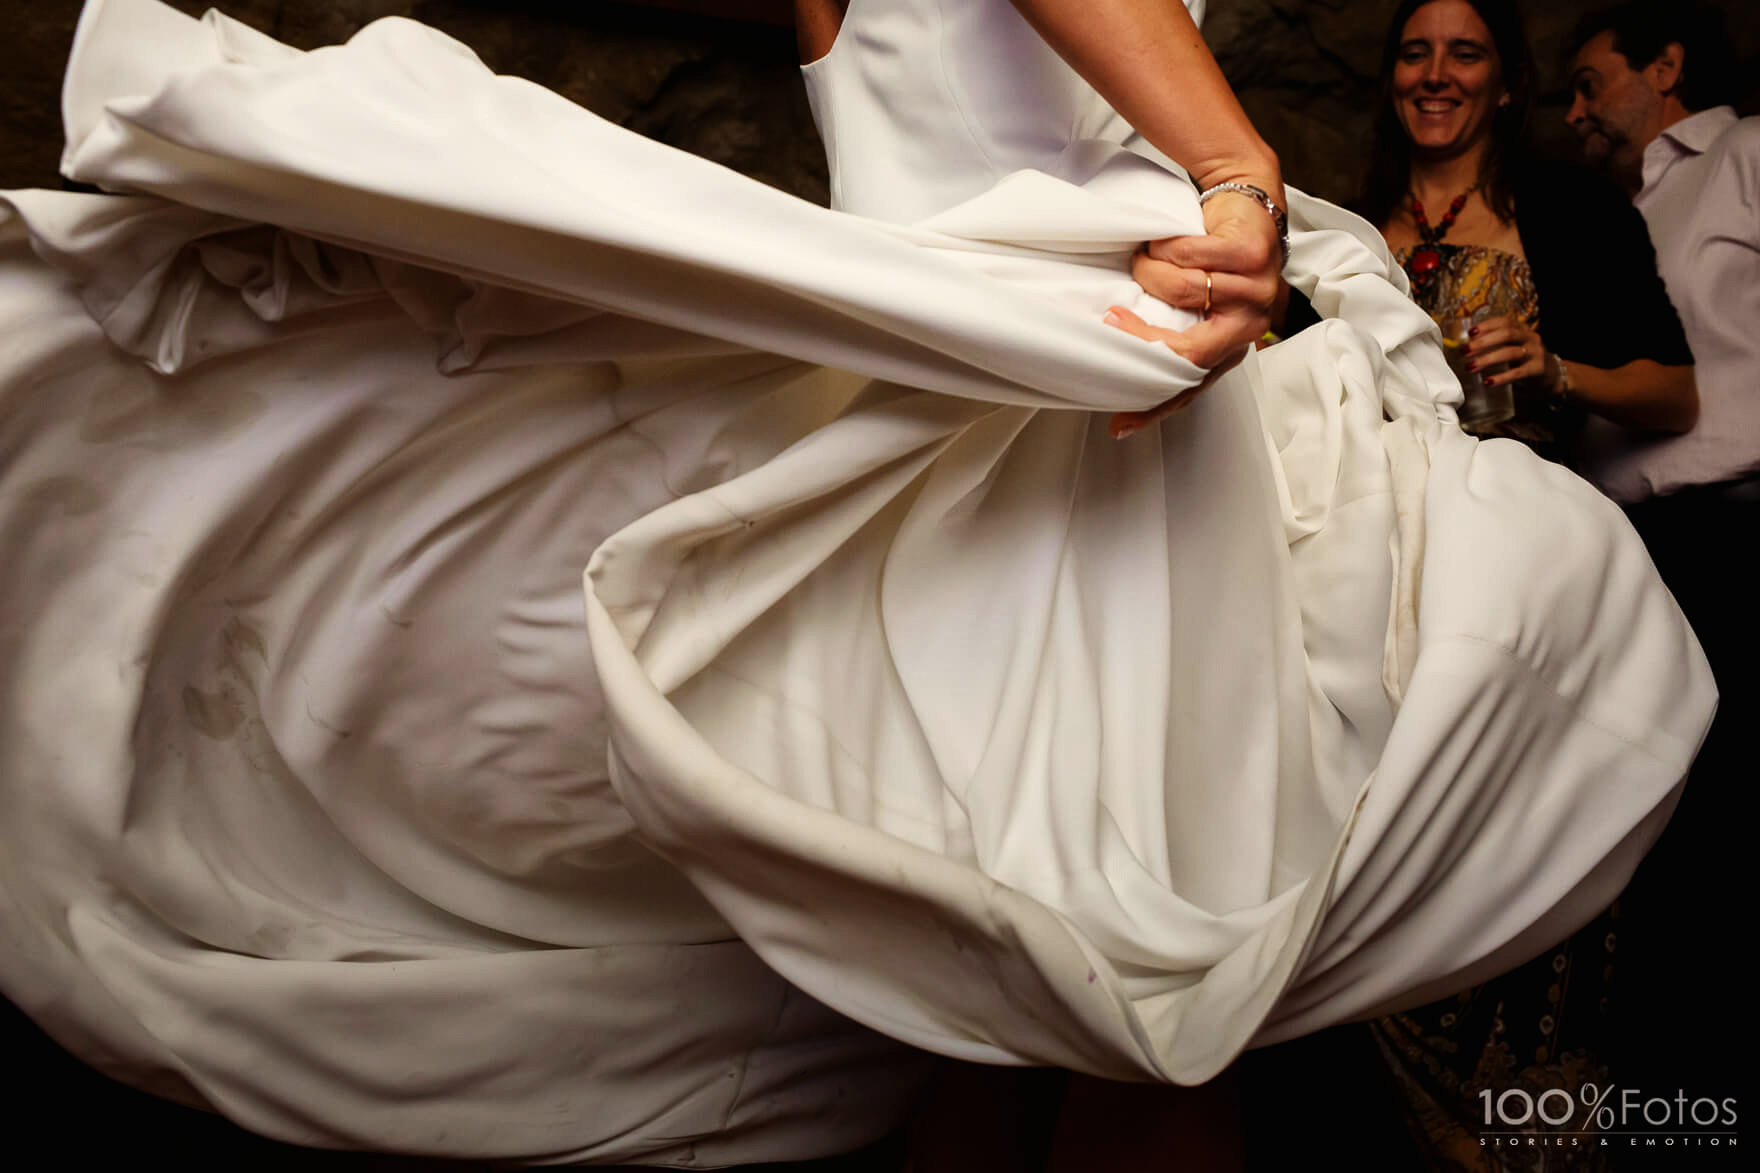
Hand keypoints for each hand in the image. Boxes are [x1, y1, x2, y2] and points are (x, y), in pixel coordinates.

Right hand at [1104, 188, 1282, 437]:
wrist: (1244, 197)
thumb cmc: (1210, 252)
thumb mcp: (1193, 302)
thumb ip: (1173, 331)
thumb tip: (1125, 363)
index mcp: (1233, 343)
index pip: (1193, 386)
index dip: (1154, 407)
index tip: (1121, 424)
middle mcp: (1250, 323)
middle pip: (1190, 351)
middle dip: (1142, 336)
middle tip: (1111, 320)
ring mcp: (1256, 289)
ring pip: (1181, 290)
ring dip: (1150, 269)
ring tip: (1148, 258)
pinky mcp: (1253, 254)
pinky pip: (1188, 255)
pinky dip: (1165, 245)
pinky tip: (1166, 240)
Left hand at [1465, 315, 1558, 392]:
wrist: (1553, 375)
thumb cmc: (1526, 360)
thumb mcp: (1514, 347)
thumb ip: (1497, 344)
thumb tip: (1469, 346)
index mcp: (1523, 330)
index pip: (1505, 322)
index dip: (1487, 325)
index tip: (1470, 333)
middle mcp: (1530, 338)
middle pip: (1506, 334)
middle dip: (1483, 342)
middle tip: (1465, 351)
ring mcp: (1536, 353)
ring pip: (1510, 352)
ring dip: (1488, 359)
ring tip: (1471, 366)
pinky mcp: (1538, 369)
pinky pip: (1518, 373)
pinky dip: (1501, 377)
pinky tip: (1488, 382)